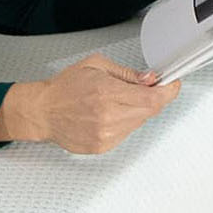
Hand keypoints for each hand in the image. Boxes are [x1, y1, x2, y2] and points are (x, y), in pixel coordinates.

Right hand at [0, 54, 180, 153]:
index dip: (168, 92)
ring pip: (139, 123)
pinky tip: (104, 116)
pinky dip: (122, 124)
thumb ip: (126, 73)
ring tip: (112, 103)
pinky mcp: (102, 146)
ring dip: (134, 112)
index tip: (171, 86)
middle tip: (138, 91)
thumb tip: (150, 79)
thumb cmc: (63, 88)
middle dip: (150, 99)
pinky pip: (125, 134)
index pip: (154, 99)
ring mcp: (106, 134)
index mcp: (107, 93)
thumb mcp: (94, 66)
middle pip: (150, 111)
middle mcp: (108, 116)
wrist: (41, 111)